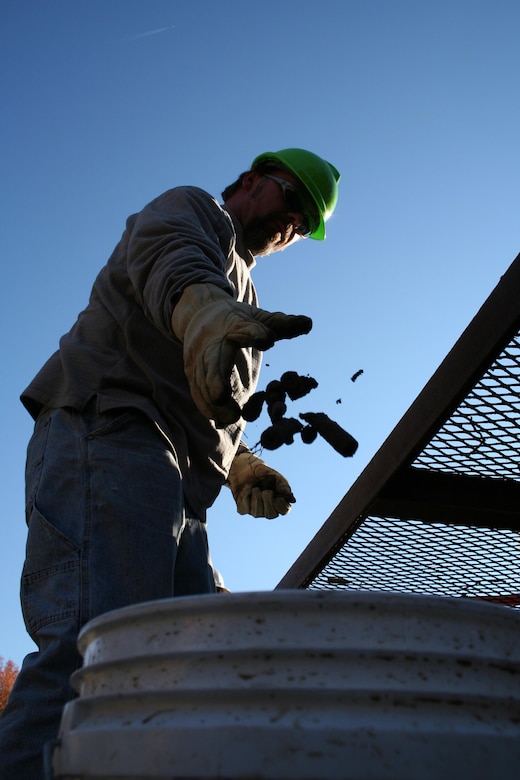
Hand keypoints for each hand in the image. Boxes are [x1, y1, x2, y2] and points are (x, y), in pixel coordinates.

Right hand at [172, 284, 311, 426]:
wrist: (202, 317)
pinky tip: (220, 420)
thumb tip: (308, 323)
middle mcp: (213, 342)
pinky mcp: (193, 373)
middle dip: (216, 377)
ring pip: (202, 380)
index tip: (268, 339)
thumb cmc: (236, 320)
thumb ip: (281, 324)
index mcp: (233, 325)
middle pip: (213, 358)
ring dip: (212, 400)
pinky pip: (197, 391)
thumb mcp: (258, 317)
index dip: (254, 333)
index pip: (243, 328)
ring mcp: (200, 359)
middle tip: (222, 395)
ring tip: (231, 416)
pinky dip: (207, 406)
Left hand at [226, 451, 295, 518]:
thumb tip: (293, 500)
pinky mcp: (243, 508)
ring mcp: (255, 510)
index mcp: (278, 500)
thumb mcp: (275, 476)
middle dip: (268, 502)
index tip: (279, 497)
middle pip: (271, 515)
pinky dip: (245, 496)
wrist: (244, 466)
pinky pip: (244, 509)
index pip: (284, 511)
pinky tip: (247, 488)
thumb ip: (284, 487)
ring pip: (257, 513)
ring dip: (256, 497)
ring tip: (255, 487)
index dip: (282, 506)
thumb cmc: (262, 472)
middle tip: (266, 491)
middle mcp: (267, 508)